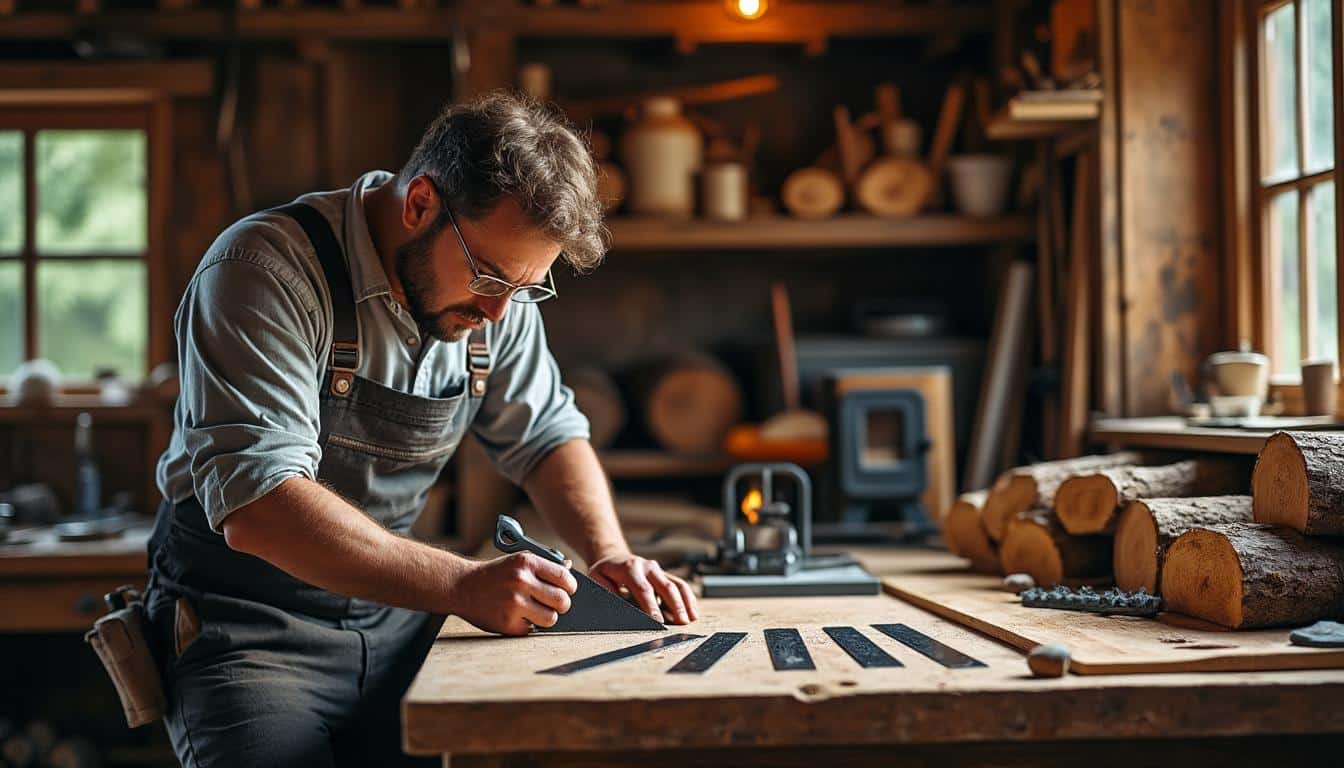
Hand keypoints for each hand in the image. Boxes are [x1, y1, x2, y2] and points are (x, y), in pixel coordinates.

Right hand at [447, 552, 577, 635]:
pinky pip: (533, 629)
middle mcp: (521, 582)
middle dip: (561, 604)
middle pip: (562, 601)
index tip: (567, 590)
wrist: (462, 586)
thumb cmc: (495, 573)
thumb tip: (570, 568)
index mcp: (527, 563)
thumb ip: (544, 564)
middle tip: (552, 603)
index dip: (570, 586)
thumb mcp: (518, 560)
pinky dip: (528, 625)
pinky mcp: (507, 623)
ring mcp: (514, 604)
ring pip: (551, 618)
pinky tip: (518, 616)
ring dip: (546, 617)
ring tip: (535, 611)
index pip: (564, 577)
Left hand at [588, 552, 698, 624]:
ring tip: (691, 619)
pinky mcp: (666, 575)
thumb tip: (618, 608)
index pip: (643, 589)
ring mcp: (659, 570)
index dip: (651, 606)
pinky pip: (681, 585)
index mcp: (630, 568)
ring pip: (677, 585)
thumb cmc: (605, 572)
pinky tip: (693, 612)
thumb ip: (607, 592)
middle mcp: (648, 567)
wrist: (614, 557)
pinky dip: (689, 599)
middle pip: (665, 586)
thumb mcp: (597, 578)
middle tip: (681, 623)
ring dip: (685, 602)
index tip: (657, 621)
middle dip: (675, 606)